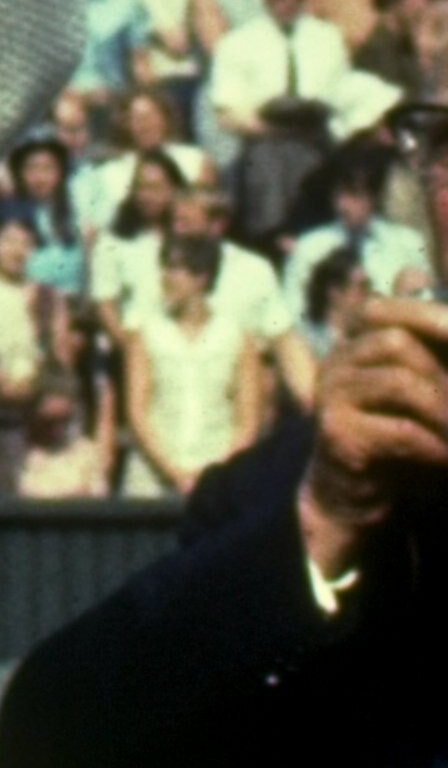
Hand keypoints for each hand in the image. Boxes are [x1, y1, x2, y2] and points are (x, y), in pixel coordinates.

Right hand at [298, 296, 447, 578]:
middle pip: (392, 338)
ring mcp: (332, 397)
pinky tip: (447, 456)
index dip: (428, 313)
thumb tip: (415, 270)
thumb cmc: (396, 434)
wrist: (352, 497)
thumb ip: (422, 336)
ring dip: (446, 407)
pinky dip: (436, 444)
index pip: (383, 306)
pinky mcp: (338, 436)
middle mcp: (336, 362)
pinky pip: (400, 431)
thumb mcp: (416, 382)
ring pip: (401, 382)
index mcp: (354, 342)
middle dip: (444, 359)